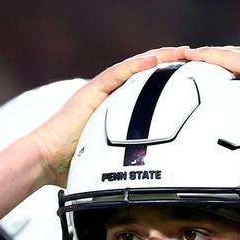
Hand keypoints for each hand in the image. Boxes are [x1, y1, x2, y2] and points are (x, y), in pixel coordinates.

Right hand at [29, 46, 187, 186]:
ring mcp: (99, 92)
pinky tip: (154, 59)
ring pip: (134, 67)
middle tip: (194, 58)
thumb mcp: (108, 163)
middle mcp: (108, 96)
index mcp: (113, 109)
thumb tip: (147, 187)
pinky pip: (118, 75)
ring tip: (181, 52)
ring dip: (159, 58)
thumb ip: (127, 165)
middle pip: (144, 73)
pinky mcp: (91, 92)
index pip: (145, 89)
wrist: (44, 160)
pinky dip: (136, 65)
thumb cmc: (69, 164)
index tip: (191, 78)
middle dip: (170, 64)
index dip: (167, 81)